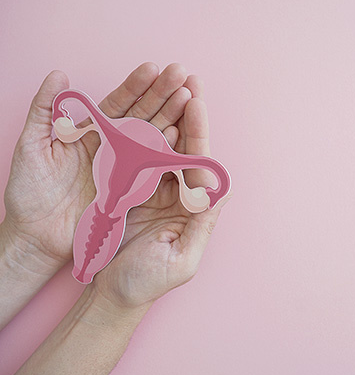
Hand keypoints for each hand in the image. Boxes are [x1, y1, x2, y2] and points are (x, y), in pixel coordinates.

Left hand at [2, 63, 193, 268]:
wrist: (36, 235)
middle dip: (163, 93)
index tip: (154, 68)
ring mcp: (127, 166)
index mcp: (92, 132)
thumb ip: (44, 110)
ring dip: (173, 115)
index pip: (119, 103)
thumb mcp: (32, 146)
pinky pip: (154, 166)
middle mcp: (114, 146)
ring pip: (154, 136)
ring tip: (189, 96)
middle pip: (143, 114)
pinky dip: (168, 150)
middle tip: (181, 74)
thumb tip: (58, 75)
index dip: (136, 86)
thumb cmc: (30, 192)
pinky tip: (180, 133)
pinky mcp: (134, 188)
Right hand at [89, 86, 231, 307]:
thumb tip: (221, 192)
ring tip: (171, 85)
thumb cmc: (147, 282)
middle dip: (189, 115)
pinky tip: (145, 111)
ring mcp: (156, 191)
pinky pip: (140, 158)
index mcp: (195, 210)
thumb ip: (202, 226)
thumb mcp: (181, 259)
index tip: (196, 103)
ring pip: (165, 147)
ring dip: (169, 117)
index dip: (199, 134)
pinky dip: (143, 136)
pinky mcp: (133, 191)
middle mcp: (180, 196)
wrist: (112, 295)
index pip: (201, 165)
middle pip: (186, 148)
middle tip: (189, 80)